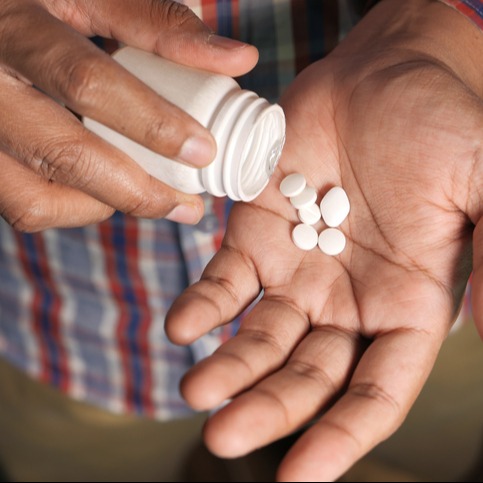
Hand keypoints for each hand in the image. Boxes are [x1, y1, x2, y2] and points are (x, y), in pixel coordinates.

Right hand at [0, 0, 257, 229]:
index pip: (87, 84)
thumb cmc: (38, 2)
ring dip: (103, 206)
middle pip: (63, 156)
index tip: (202, 151)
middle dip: (137, 191)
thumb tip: (238, 59)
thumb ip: (159, 22)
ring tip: (146, 198)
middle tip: (186, 205)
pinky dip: (72, 208)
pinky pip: (24, 205)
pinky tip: (104, 192)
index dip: (152, 124)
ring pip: (34, 198)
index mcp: (15, 28)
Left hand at [166, 1, 482, 480]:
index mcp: (406, 308)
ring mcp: (297, 271)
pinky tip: (180, 325)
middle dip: (268, 408)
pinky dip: (203, 304)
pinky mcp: (256, 236)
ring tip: (195, 390)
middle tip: (222, 436)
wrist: (384, 81)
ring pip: (259, 338)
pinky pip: (225, 281)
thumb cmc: (443, 129)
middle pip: (306, 376)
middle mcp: (347, 302)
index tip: (300, 476)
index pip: (374, 392)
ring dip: (227, 367)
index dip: (342, 435)